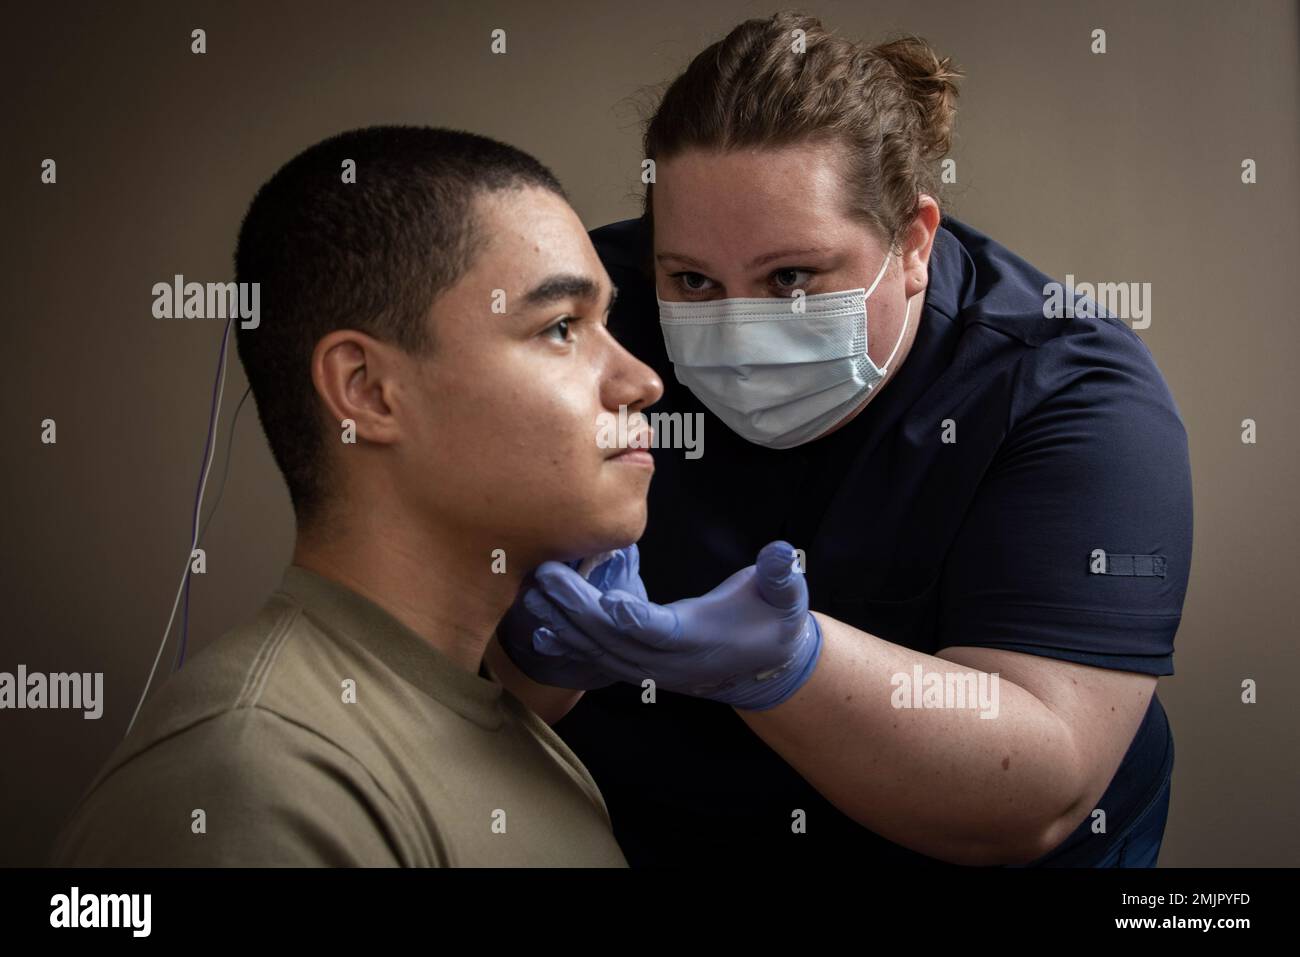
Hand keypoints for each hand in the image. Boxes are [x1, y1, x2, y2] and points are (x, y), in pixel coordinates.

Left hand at [524, 541, 822, 710]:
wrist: (765, 669)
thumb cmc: (773, 623)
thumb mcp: (787, 597)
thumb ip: (783, 576)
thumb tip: (783, 552)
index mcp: (698, 641)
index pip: (662, 632)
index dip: (637, 619)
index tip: (610, 601)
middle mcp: (666, 662)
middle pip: (614, 639)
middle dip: (578, 608)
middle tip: (547, 574)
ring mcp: (648, 669)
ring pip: (597, 651)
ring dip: (563, 622)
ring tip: (532, 591)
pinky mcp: (636, 666)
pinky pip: (595, 659)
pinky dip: (567, 643)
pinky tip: (538, 627)